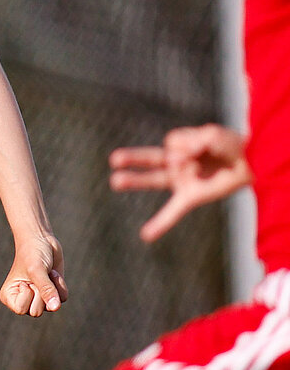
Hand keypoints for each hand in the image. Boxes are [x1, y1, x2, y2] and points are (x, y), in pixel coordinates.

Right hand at [1, 232, 66, 316]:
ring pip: (51, 307)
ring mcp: (38, 298)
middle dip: (41, 292)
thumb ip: (45, 290)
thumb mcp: (37, 270)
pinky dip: (61, 285)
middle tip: (37, 277)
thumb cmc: (32, 254)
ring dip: (53, 287)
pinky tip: (53, 274)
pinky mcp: (51, 293)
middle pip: (36, 312)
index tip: (26, 281)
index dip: (29, 295)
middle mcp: (23, 300)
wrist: (42, 240)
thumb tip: (56, 307)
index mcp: (9, 297)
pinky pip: (62, 299)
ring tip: (45, 273)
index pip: (21, 309)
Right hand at [109, 123, 249, 241]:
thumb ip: (196, 140)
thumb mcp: (215, 135)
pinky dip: (160, 223)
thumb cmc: (231, 146)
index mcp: (182, 146)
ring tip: (116, 181)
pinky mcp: (192, 197)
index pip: (173, 140)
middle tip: (115, 160)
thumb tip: (181, 158)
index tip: (204, 145)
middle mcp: (177, 163)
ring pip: (155, 179)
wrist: (253, 161)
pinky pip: (173, 211)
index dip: (188, 142)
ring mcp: (182, 180)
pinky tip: (146, 235)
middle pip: (151, 159)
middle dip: (133, 159)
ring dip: (135, 180)